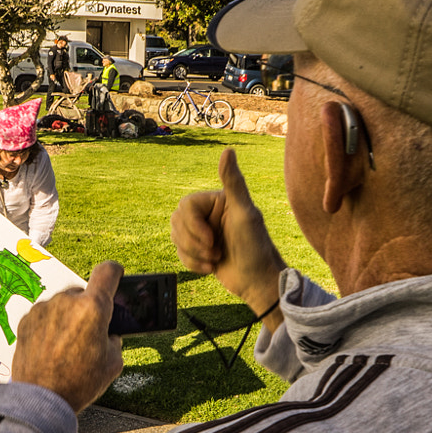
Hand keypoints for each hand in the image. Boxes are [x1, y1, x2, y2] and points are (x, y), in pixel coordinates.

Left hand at [11, 261, 125, 412]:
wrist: (40, 399)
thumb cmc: (77, 383)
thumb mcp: (113, 363)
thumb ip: (113, 338)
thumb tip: (107, 332)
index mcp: (93, 308)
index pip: (108, 271)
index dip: (114, 273)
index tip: (115, 276)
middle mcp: (66, 301)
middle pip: (84, 293)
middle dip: (89, 308)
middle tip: (89, 334)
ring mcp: (43, 308)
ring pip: (63, 304)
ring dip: (68, 317)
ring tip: (68, 346)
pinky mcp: (26, 319)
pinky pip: (45, 314)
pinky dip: (50, 325)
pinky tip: (52, 348)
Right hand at [172, 147, 285, 312]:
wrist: (256, 281)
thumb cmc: (255, 246)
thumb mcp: (245, 212)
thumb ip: (234, 182)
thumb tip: (228, 151)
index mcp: (217, 200)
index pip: (186, 206)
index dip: (193, 225)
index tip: (211, 240)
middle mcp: (208, 214)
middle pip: (176, 221)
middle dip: (193, 242)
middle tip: (215, 251)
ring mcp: (202, 232)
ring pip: (175, 237)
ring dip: (192, 253)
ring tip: (215, 258)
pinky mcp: (198, 250)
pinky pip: (179, 253)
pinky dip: (192, 263)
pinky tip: (210, 268)